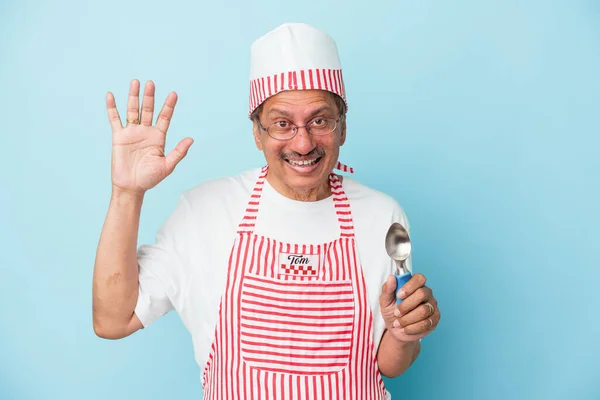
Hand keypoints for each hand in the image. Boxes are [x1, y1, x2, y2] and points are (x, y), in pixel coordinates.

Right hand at [106, 79, 193, 194]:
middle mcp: (146, 132)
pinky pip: (115, 119)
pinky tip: (110, 96)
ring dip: (133, 97)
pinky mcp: (119, 136)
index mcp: (159, 137)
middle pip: (148, 110)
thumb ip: (178, 152)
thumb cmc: (150, 178)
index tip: (173, 94)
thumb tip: (191, 139)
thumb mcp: (167, 166)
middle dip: (150, 97)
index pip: (165, 117)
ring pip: (132, 110)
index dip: (169, 106)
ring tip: (135, 82)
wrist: (131, 187)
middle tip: (151, 83)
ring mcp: (132, 132)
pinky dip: (112, 108)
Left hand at [379, 273, 439, 342]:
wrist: (396, 330)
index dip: (410, 286)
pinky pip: (426, 323)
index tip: (399, 295)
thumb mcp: (385, 300)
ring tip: (398, 323)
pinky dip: (412, 327)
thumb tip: (391, 277)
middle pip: (422, 294)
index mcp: (415, 285)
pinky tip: (405, 328)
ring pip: (424, 310)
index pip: (419, 278)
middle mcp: (426, 293)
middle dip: (406, 305)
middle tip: (396, 313)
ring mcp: (432, 306)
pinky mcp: (434, 319)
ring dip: (407, 319)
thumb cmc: (392, 312)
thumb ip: (387, 289)